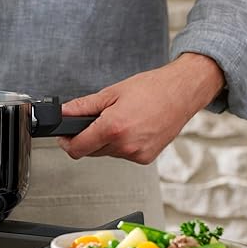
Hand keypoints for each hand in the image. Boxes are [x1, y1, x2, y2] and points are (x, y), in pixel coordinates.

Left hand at [57, 53, 224, 163]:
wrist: (183, 92)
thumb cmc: (153, 89)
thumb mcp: (111, 93)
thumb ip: (82, 107)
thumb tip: (63, 113)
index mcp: (113, 129)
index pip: (77, 149)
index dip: (66, 142)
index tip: (64, 137)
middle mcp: (125, 146)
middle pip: (90, 151)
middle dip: (88, 138)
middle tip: (98, 119)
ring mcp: (136, 154)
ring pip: (106, 153)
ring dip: (106, 141)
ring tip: (121, 120)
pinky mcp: (145, 158)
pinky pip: (122, 155)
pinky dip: (121, 144)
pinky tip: (132, 128)